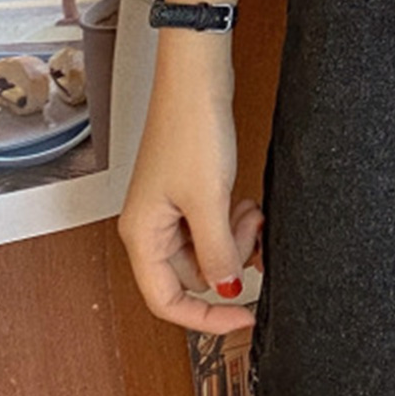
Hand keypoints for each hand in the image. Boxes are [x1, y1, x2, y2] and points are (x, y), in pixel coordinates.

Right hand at [118, 66, 261, 335]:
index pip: (167, 302)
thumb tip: (228, 290)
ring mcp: (168, 208)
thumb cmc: (191, 128)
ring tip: (250, 212)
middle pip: (191, 276)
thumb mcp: (210, 200)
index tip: (245, 318)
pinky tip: (246, 203)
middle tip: (252, 238)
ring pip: (206, 251)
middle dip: (228, 263)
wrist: (196, 78)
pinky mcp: (187, 191)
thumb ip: (219, 253)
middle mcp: (150, 226)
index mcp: (142, 235)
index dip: (207, 317)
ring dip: (233, 240)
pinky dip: (232, 222)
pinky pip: (212, 226)